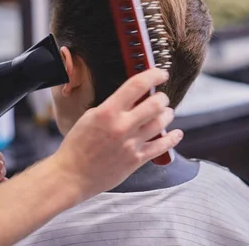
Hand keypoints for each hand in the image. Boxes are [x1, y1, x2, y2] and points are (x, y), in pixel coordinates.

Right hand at [48, 68, 182, 199]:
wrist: (72, 175)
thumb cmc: (77, 146)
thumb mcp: (90, 117)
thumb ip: (112, 107)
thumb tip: (131, 98)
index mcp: (108, 112)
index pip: (136, 85)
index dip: (153, 75)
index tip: (161, 73)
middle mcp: (122, 126)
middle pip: (155, 104)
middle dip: (162, 97)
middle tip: (161, 97)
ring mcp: (131, 144)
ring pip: (161, 123)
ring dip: (167, 114)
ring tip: (166, 112)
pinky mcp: (136, 160)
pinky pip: (162, 146)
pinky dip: (172, 138)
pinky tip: (176, 133)